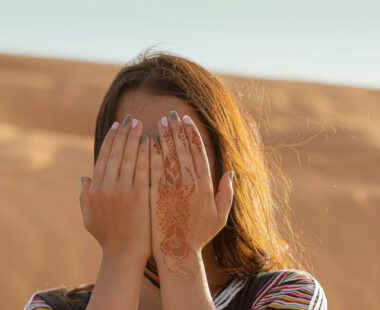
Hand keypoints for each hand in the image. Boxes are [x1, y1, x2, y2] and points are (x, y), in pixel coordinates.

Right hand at [80, 115, 150, 260]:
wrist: (124, 254)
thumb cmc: (107, 237)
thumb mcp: (89, 216)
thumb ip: (85, 195)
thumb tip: (84, 176)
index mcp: (95, 189)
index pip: (104, 157)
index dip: (111, 139)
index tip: (117, 126)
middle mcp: (107, 186)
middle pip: (116, 152)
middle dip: (124, 133)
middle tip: (130, 118)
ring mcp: (124, 190)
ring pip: (129, 157)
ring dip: (134, 138)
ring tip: (139, 124)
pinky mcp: (140, 195)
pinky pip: (143, 168)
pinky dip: (145, 153)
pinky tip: (150, 141)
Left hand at [149, 111, 233, 277]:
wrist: (177, 251)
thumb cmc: (199, 235)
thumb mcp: (220, 216)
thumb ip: (226, 193)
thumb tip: (230, 172)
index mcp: (205, 186)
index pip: (198, 153)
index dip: (192, 135)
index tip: (186, 121)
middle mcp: (189, 184)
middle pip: (182, 150)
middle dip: (176, 130)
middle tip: (171, 115)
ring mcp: (171, 188)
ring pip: (168, 155)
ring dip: (164, 136)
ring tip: (160, 122)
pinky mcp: (156, 193)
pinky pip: (154, 169)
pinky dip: (152, 154)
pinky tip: (149, 142)